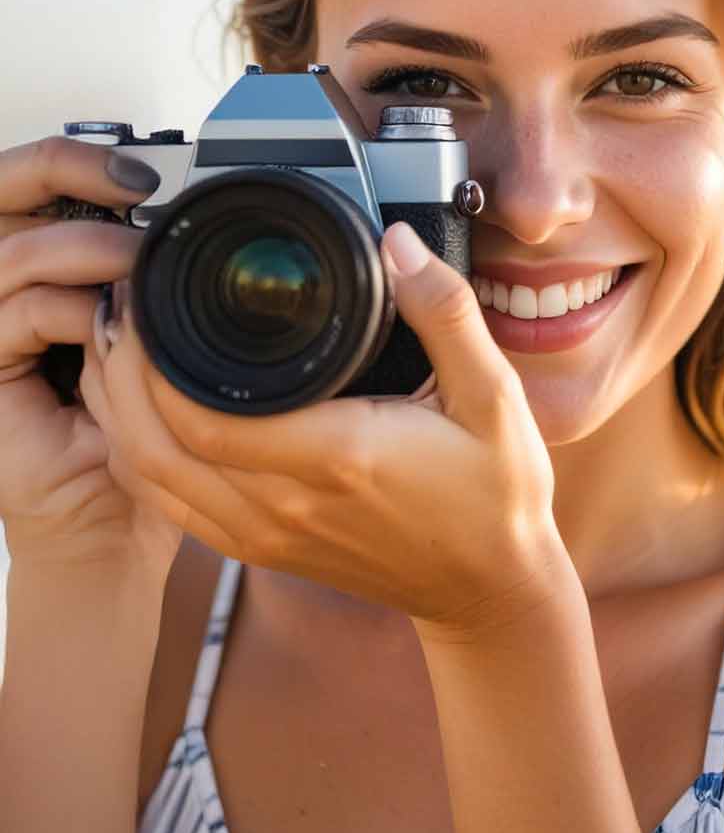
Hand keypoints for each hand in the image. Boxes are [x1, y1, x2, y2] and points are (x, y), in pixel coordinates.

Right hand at [0, 134, 182, 582]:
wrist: (114, 526)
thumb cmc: (141, 439)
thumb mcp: (158, 342)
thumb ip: (157, 284)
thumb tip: (199, 221)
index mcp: (46, 271)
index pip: (31, 184)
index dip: (73, 158)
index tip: (144, 170)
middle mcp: (7, 291)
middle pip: (1, 190)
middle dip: (60, 171)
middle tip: (132, 185)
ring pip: (12, 252)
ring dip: (84, 250)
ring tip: (138, 267)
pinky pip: (14, 316)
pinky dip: (68, 312)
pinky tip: (109, 328)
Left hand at [87, 222, 568, 633]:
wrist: (489, 590)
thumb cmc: (496, 496)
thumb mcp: (495, 396)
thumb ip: (446, 312)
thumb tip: (398, 243)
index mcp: (336, 456)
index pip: (204, 415)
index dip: (153, 358)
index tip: (148, 294)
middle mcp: (286, 504)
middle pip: (154, 444)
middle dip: (119, 372)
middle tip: (119, 306)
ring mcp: (265, 535)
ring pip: (150, 477)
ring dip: (117, 413)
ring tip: (118, 346)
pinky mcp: (259, 549)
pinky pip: (170, 504)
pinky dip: (138, 456)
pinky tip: (138, 411)